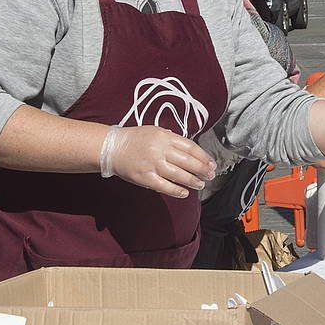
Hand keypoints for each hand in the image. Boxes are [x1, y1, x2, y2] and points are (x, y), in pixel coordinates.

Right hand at [103, 126, 217, 198]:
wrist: (112, 148)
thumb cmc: (135, 139)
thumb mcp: (155, 131)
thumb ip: (172, 138)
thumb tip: (190, 149)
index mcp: (165, 137)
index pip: (190, 147)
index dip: (204, 157)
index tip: (211, 163)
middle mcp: (160, 150)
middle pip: (188, 161)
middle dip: (202, 170)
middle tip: (211, 175)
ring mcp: (152, 164)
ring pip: (179, 175)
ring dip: (193, 181)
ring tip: (200, 184)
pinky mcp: (144, 177)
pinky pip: (164, 186)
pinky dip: (176, 190)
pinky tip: (185, 193)